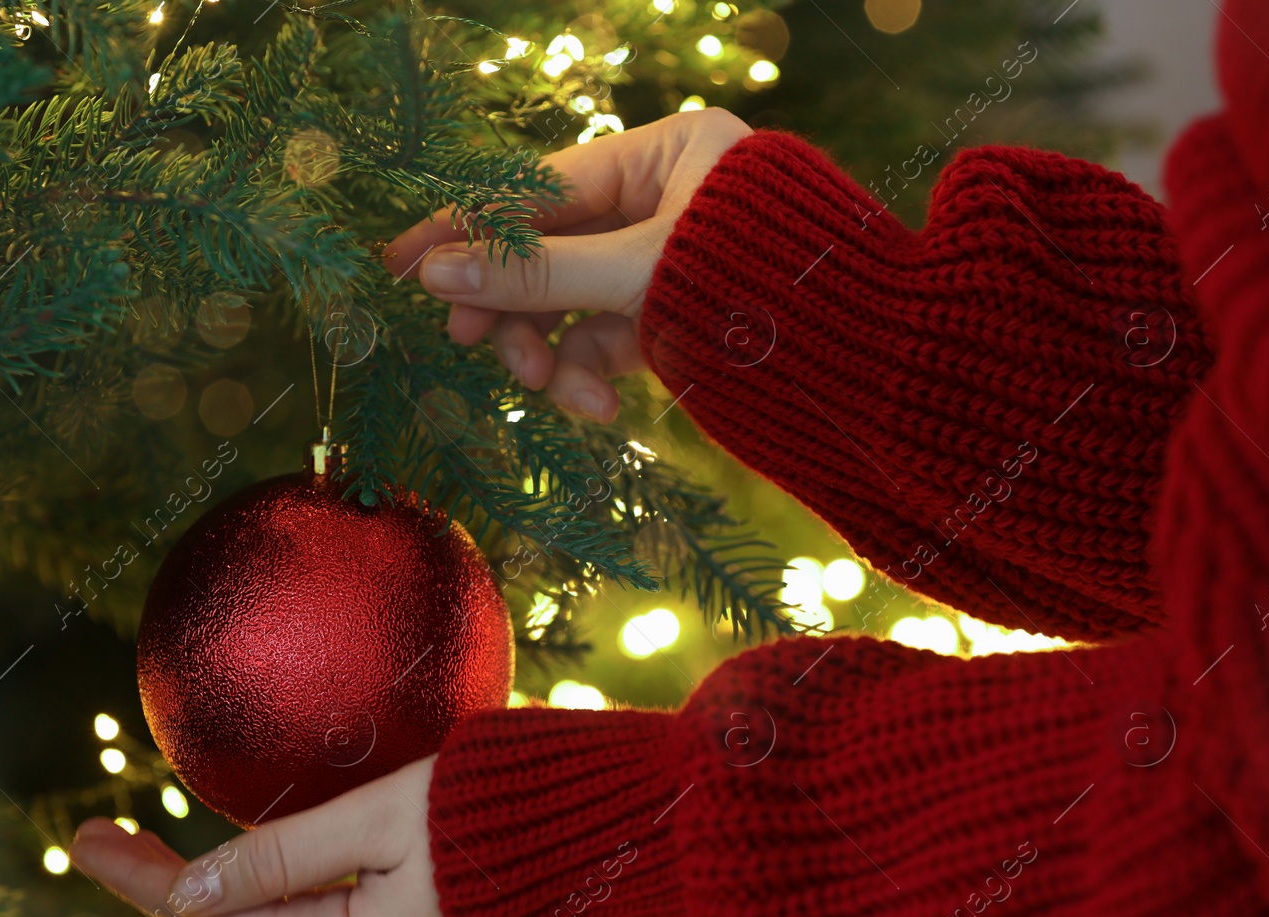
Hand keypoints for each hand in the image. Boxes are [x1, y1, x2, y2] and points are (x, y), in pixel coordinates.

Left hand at [70, 756, 473, 916]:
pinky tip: (248, 872)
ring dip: (226, 896)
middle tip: (102, 837)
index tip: (82, 840)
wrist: (606, 835)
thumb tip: (187, 890)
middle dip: (174, 888)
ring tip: (156, 854)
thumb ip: (280, 854)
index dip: (146, 880)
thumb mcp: (375, 818)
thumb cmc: (494, 809)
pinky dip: (282, 901)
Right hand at [385, 108, 751, 422]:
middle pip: (549, 248)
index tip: (403, 262)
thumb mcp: (638, 276)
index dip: (468, 227)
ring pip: (572, 304)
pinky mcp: (673, 320)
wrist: (865, 374)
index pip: (540, 187)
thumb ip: (537, 273)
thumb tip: (434, 273)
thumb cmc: (761, 293)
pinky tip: (600, 411)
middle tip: (468, 344)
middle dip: (515, 304)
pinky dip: (592, 377)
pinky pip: (606, 342)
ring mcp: (666, 264)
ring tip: (555, 390)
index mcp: (667, 153)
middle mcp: (664, 200)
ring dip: (553, 352)